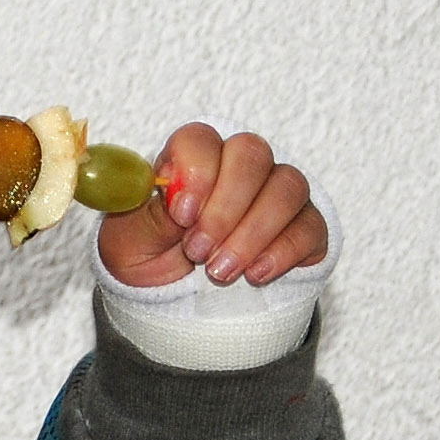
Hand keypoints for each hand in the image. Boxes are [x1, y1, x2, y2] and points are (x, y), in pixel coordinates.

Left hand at [97, 122, 327, 288]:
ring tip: (219, 271)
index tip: (182, 214)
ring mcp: (276, 194)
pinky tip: (255, 275)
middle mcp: (239, 167)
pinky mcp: (304, 228)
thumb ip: (149, 214)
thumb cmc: (148, 258)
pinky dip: (283, 251)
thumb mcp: (130, 242)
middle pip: (251, 154)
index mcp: (190, 160)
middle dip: (225, 207)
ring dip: (252, 232)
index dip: (196, 171)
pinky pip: (310, 227)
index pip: (200, 139)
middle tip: (197, 251)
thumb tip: (174, 192)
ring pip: (287, 187)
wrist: (174, 301)